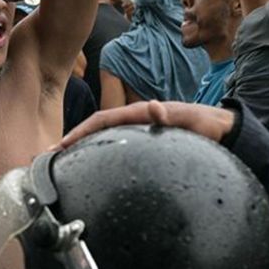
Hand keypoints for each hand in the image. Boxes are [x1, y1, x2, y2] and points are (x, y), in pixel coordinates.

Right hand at [59, 100, 236, 149]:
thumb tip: (154, 106)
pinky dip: (97, 150)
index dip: (80, 131)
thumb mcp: (189, 119)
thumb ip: (170, 114)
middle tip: (49, 155)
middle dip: (71, 139)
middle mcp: (133, 119)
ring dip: (81, 145)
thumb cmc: (204, 124)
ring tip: (61, 160)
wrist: (219, 127)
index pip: (102, 119)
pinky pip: (113, 143)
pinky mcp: (141, 139)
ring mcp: (136, 129)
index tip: (62, 144)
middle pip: (95, 127)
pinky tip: (89, 163)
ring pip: (102, 136)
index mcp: (139, 113)